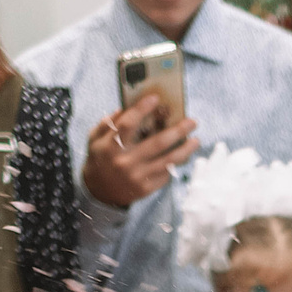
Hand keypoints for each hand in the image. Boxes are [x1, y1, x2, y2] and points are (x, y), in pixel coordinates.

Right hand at [83, 99, 197, 208]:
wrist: (99, 193)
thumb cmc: (100, 159)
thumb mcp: (95, 139)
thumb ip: (108, 123)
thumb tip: (126, 107)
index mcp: (111, 147)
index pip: (128, 124)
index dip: (141, 109)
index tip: (156, 98)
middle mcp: (125, 162)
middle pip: (157, 143)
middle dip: (178, 130)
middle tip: (192, 121)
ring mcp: (137, 177)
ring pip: (168, 161)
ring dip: (185, 150)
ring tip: (196, 140)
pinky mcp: (146, 189)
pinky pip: (166, 174)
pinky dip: (176, 164)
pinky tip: (184, 155)